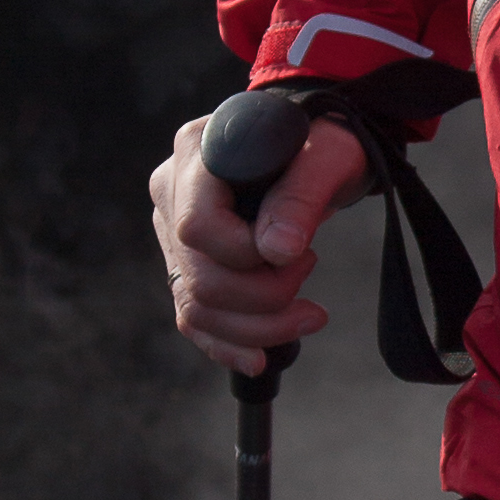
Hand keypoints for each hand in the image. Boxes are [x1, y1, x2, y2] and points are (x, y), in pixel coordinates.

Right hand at [150, 103, 372, 367]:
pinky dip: (229, 345)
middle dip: (264, 296)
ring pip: (195, 306)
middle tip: (310, 269)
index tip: (299, 250)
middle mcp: (172, 192)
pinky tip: (261, 357)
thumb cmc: (323, 142)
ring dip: (257, 327)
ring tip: (309, 315)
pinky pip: (194, 319)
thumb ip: (301, 196)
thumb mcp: (327, 157)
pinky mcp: (186, 264)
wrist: (316, 151)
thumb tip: (278, 252)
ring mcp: (174, 232)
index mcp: (195, 152)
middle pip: (198, 275)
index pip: (197, 226)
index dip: (245, 254)